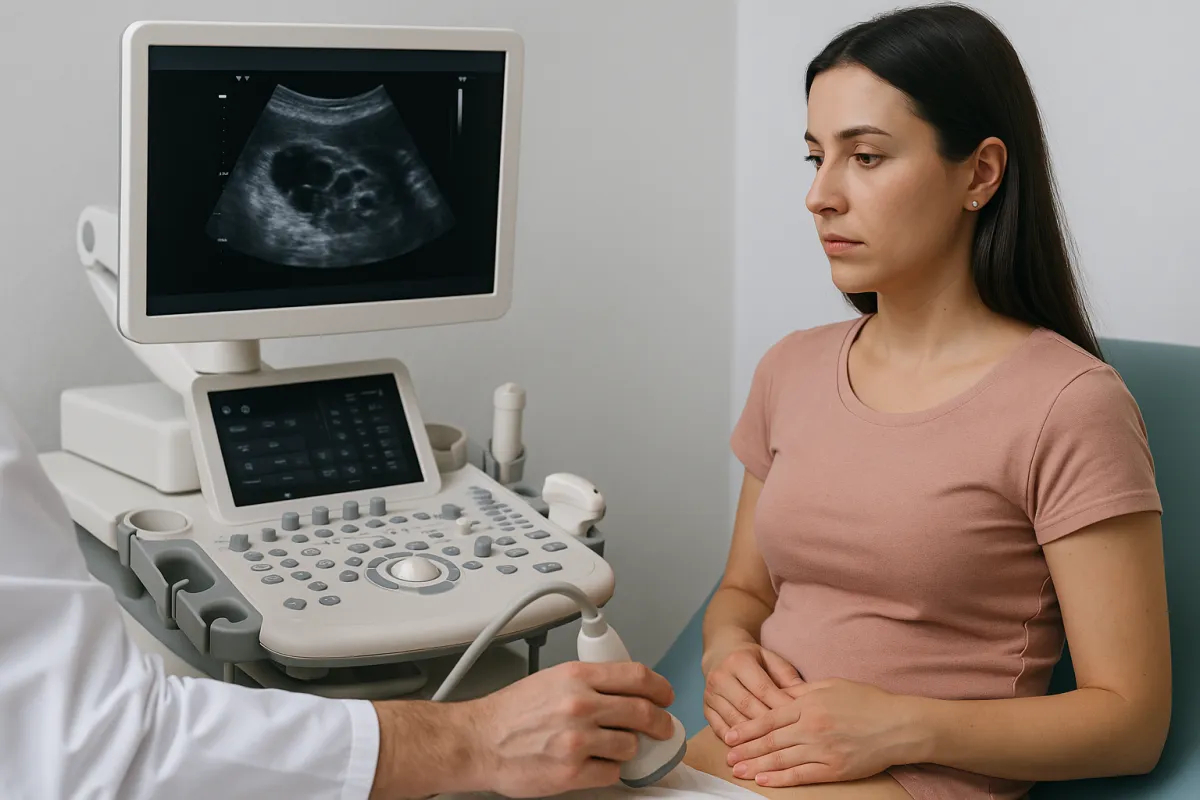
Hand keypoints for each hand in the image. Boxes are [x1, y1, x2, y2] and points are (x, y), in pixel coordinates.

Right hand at [468, 660, 676, 796]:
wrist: (478, 740)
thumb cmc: (510, 712)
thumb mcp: (552, 679)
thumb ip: (589, 682)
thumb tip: (624, 690)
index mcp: (577, 677)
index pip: (637, 676)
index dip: (660, 688)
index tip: (665, 696)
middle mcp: (580, 705)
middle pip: (643, 712)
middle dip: (659, 722)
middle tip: (661, 727)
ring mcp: (577, 740)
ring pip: (630, 745)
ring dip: (627, 748)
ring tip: (610, 747)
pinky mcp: (572, 772)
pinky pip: (612, 772)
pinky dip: (609, 770)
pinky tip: (595, 764)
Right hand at [702, 641, 803, 740]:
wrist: (721, 654)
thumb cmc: (753, 659)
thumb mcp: (770, 659)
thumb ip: (787, 676)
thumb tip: (805, 695)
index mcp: (739, 661)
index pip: (762, 689)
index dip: (780, 706)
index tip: (799, 720)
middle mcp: (721, 677)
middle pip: (747, 706)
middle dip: (768, 724)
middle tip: (788, 740)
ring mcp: (710, 694)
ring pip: (733, 720)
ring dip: (751, 737)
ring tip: (770, 751)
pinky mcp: (705, 708)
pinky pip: (719, 728)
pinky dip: (734, 741)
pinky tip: (748, 750)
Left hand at [722, 678, 919, 787]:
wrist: (900, 725)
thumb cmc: (866, 701)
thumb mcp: (830, 686)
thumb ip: (800, 692)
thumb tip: (775, 695)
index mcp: (809, 704)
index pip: (769, 718)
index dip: (747, 729)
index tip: (730, 735)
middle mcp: (812, 727)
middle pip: (771, 741)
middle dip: (746, 749)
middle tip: (727, 756)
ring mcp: (824, 750)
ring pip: (782, 759)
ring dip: (757, 765)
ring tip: (738, 769)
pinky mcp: (835, 769)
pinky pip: (802, 775)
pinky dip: (781, 778)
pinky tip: (764, 779)